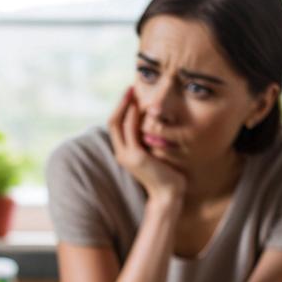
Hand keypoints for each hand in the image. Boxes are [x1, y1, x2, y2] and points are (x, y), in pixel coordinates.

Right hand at [107, 87, 187, 202]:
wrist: (168, 194)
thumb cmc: (166, 174)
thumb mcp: (155, 153)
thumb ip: (149, 140)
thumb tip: (153, 123)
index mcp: (124, 152)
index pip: (116, 126)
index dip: (121, 108)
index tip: (131, 95)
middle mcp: (121, 153)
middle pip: (113, 122)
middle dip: (121, 103)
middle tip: (130, 88)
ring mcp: (126, 155)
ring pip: (118, 124)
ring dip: (125, 105)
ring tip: (133, 92)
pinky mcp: (136, 156)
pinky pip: (130, 131)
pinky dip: (132, 116)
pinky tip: (139, 106)